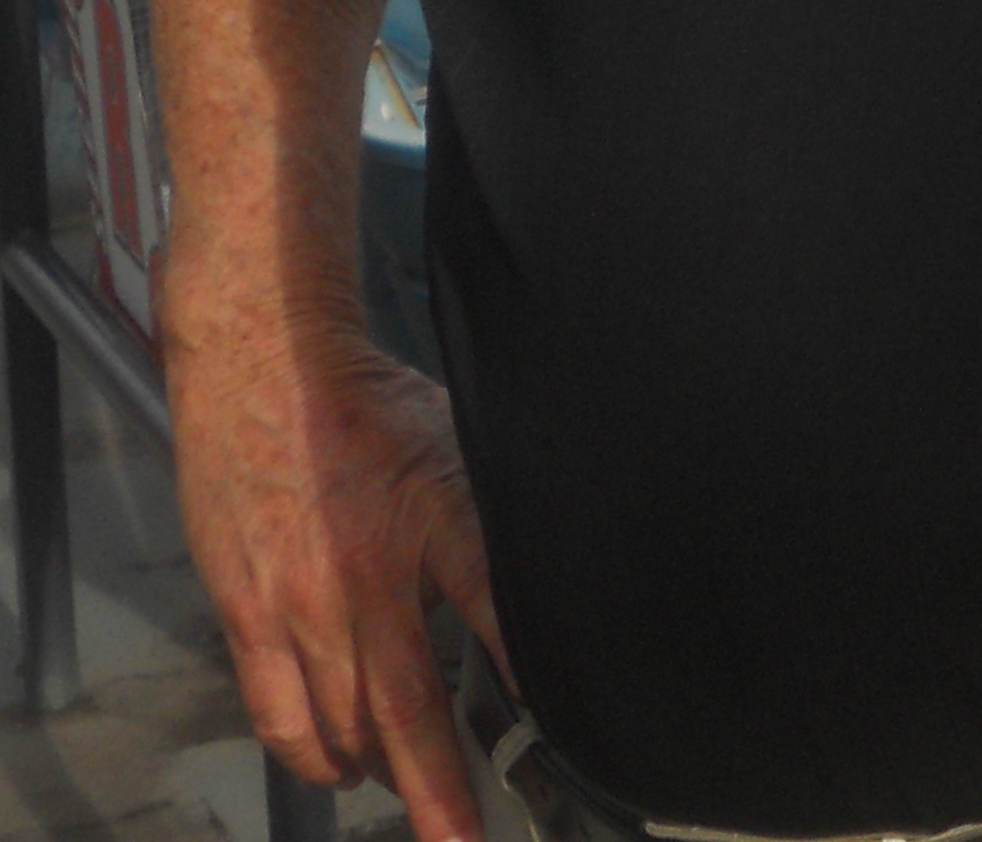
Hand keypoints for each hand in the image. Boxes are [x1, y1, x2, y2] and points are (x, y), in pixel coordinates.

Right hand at [165, 305, 504, 841]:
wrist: (262, 366)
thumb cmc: (369, 400)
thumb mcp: (462, 439)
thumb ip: (492, 511)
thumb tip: (545, 558)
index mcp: (433, 519)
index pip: (497, 611)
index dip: (528, 675)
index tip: (558, 734)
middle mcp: (365, 575)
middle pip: (409, 709)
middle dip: (441, 790)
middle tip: (464, 841)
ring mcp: (297, 602)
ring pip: (340, 724)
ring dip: (376, 773)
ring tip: (413, 800)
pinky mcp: (244, 611)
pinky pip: (277, 706)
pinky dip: (308, 749)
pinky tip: (334, 767)